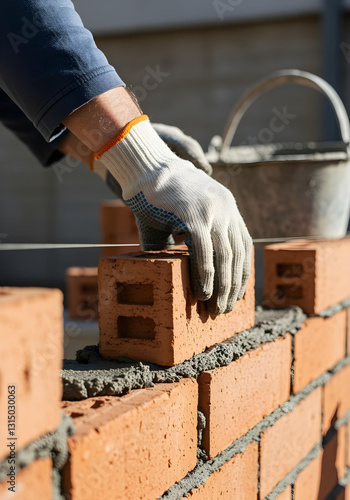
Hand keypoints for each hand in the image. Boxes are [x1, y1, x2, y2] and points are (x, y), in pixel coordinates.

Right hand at [97, 115, 251, 313]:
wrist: (145, 172)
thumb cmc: (160, 199)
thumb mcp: (183, 221)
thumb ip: (192, 242)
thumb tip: (187, 274)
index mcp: (228, 208)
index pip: (244, 245)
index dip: (242, 272)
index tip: (238, 293)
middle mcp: (226, 208)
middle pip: (237, 254)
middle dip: (234, 285)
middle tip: (225, 309)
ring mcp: (212, 210)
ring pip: (225, 255)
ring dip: (223, 286)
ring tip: (216, 308)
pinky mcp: (195, 215)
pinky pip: (205, 252)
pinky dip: (206, 275)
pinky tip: (204, 293)